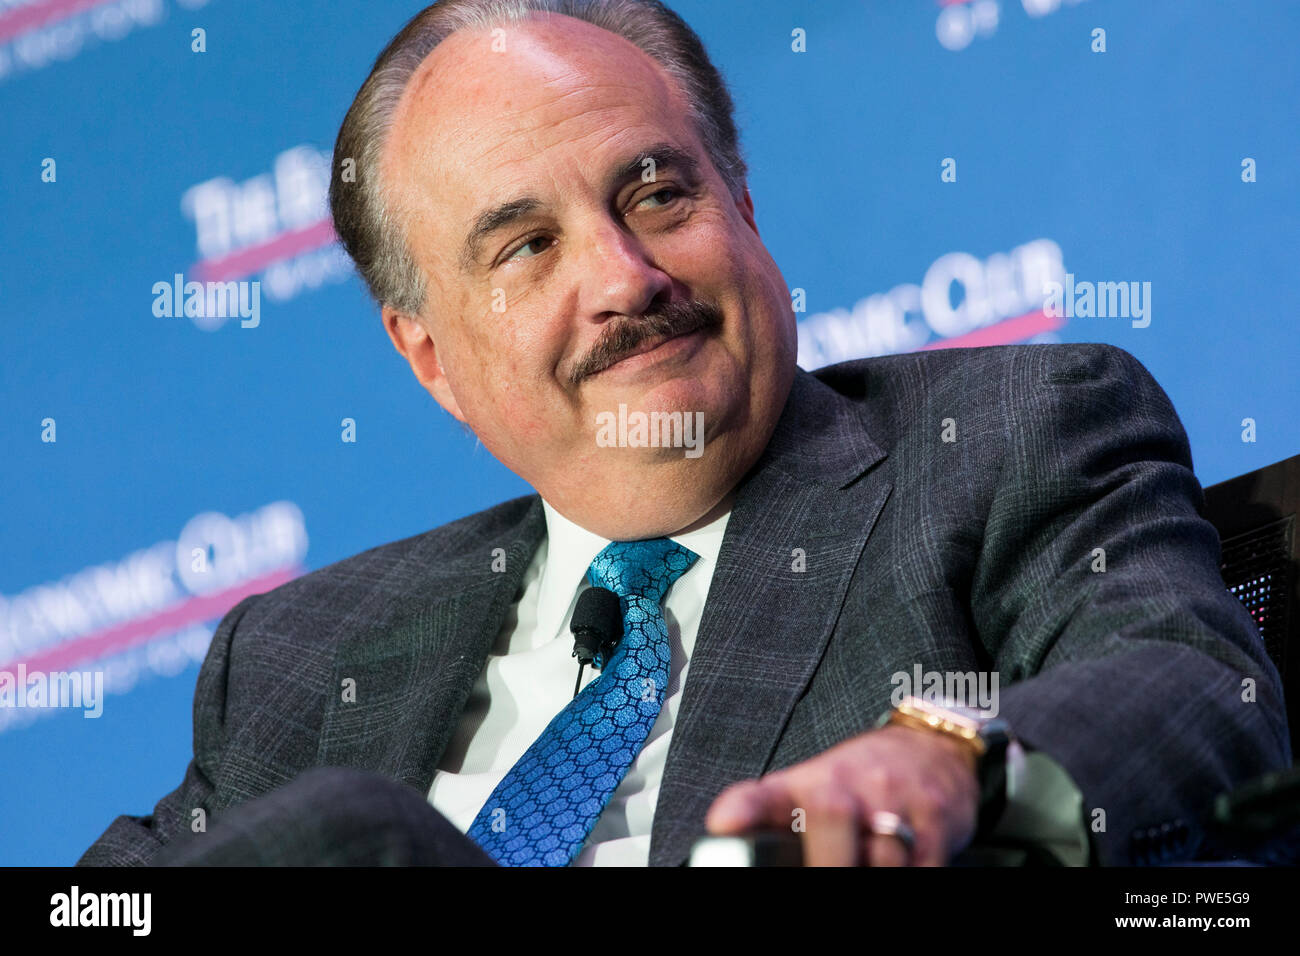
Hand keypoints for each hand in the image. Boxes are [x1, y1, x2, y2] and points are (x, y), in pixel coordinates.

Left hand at [704, 724, 980, 865]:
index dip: (743, 807)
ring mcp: (897, 802)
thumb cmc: (863, 778)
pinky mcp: (937, 824)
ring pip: (882, 857)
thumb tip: (723, 830)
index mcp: (811, 782)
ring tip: (862, 864)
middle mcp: (851, 785)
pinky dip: (910, 874)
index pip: (766, 794)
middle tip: (820, 869)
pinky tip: (898, 867)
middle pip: (831, 819)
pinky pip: (921, 867)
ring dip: (871, 871)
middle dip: (827, 860)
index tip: (725, 823)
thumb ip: (767, 812)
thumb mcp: (810, 785)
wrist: (932, 750)